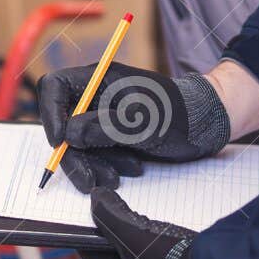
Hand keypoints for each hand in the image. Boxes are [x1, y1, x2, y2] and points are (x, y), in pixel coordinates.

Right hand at [37, 62, 230, 192]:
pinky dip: (108, 165)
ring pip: (80, 144)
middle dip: (75, 155)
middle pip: (64, 123)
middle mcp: (97, 95)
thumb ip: (103, 128)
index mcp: (100, 79)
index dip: (50, 114)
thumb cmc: (181, 115)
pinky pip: (97, 152)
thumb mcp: (143, 123)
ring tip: (118, 177)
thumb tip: (69, 136)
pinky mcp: (113, 134)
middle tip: (88, 180)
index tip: (60, 142)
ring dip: (94, 165)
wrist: (208, 125)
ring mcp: (104, 115)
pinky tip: (131, 169)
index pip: (55, 87)